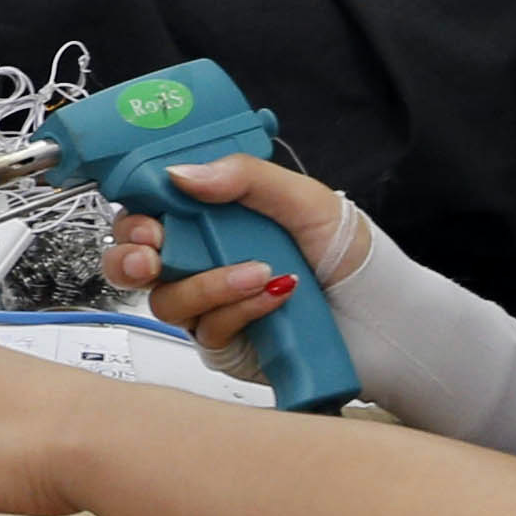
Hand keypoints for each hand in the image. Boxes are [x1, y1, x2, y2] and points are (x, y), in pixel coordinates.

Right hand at [99, 155, 367, 380]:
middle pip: (133, 261)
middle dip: (131, 257)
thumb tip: (182, 173)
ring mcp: (209, 303)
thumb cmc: (349, 254)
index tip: (143, 214)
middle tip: (151, 256)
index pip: (149, 210)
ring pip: (167, 299)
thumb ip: (245, 177)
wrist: (383, 315)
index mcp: (213, 216)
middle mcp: (202, 258)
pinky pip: (206, 328)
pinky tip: (274, 296)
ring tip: (257, 272)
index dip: (134, 213)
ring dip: (207, 283)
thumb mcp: (304, 198)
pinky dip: (238, 308)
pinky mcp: (224, 341)